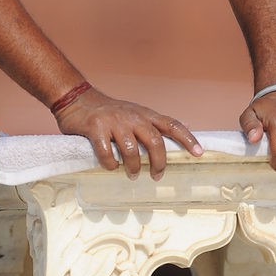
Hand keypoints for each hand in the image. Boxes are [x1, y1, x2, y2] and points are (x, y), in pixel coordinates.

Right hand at [54, 87, 202, 179]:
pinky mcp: (95, 128)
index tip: (199, 153)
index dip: (187, 138)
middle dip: (159, 163)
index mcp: (144, 114)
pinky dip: (110, 164)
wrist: (76, 98)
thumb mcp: (134, 113)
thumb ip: (151, 125)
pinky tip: (111, 167)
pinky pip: (106, 153)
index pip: (171, 124)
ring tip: (132, 175)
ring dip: (134, 167)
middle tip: (157, 176)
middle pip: (154, 142)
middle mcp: (132, 116)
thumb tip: (179, 135)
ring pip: (132, 150)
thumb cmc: (108, 112)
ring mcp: (113, 122)